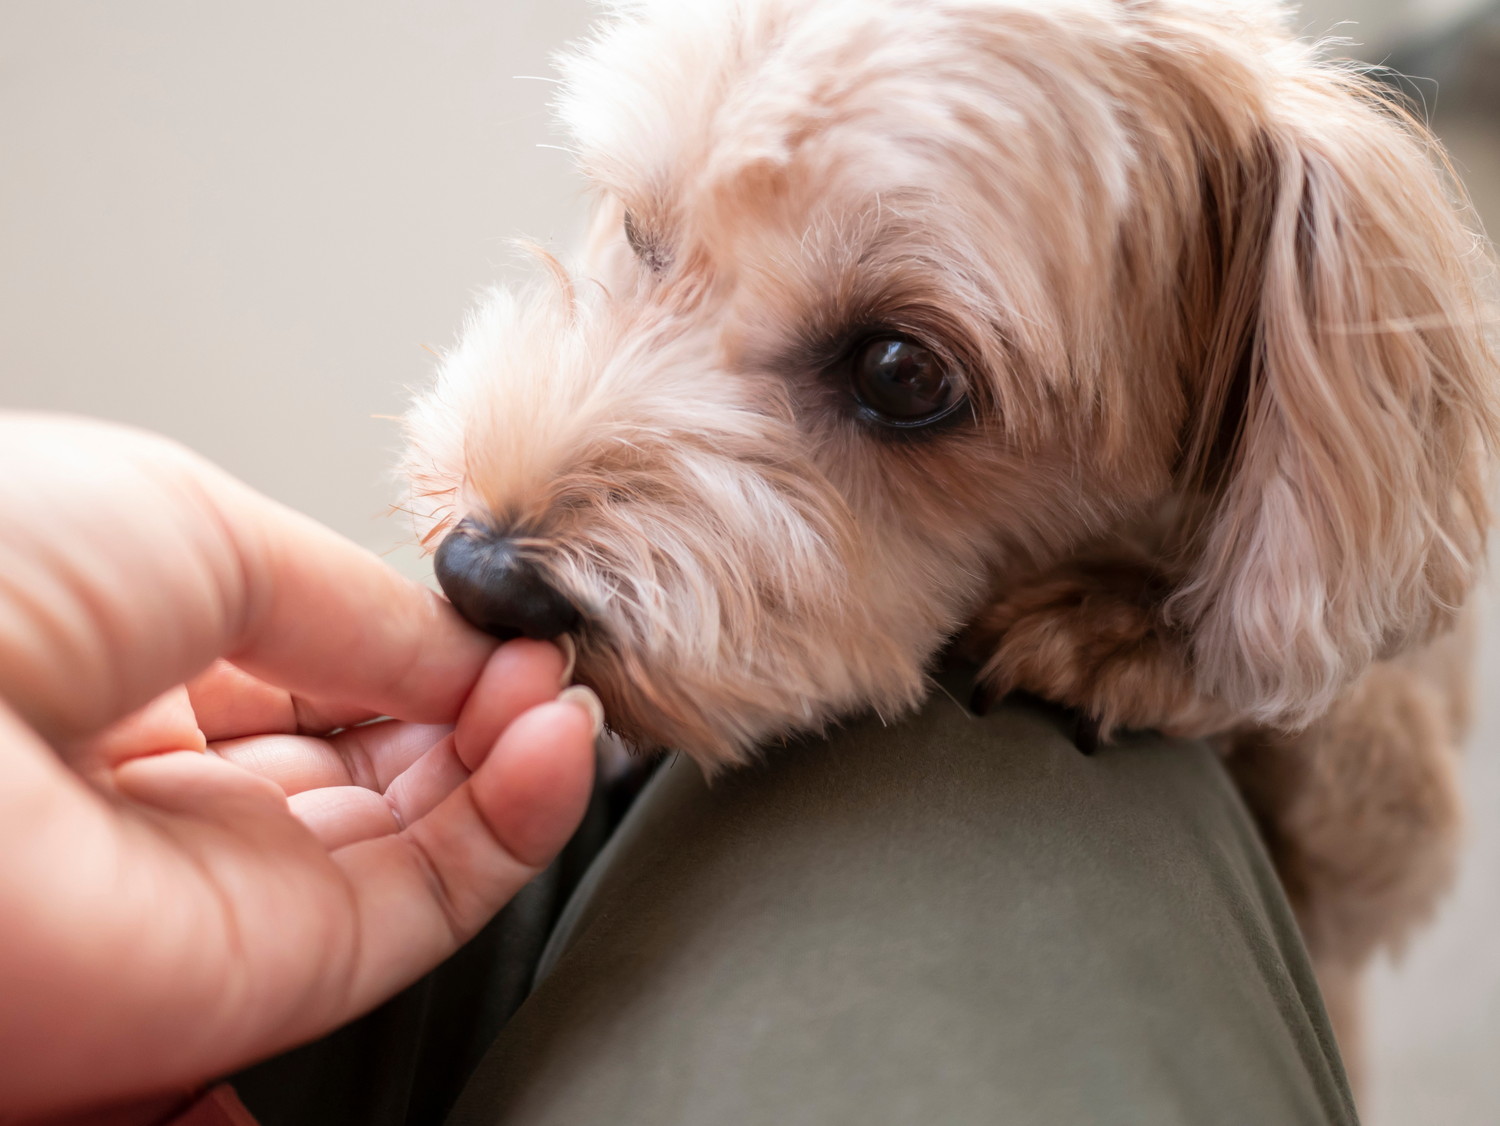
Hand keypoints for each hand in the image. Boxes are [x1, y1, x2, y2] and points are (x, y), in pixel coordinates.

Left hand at [0, 415, 598, 1118]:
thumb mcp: (206, 530)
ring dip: (518, 754)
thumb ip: (364, 608)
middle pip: (392, 754)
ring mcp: (236, 881)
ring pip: (430, 832)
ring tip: (555, 694)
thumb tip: (475, 644)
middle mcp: (190, 784)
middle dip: (483, 699)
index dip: (431, 643)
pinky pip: (436, 900)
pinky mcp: (280, 968)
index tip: (503, 615)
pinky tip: (552, 746)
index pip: (334, 668)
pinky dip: (518, 825)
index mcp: (148, 666)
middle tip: (540, 656)